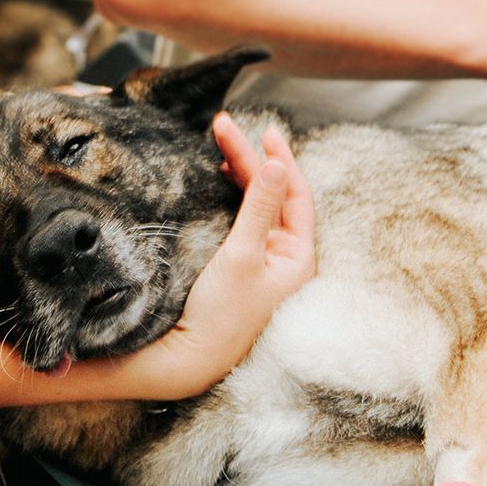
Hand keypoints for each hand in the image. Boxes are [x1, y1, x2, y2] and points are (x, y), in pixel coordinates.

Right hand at [138, 113, 315, 397]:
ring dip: (242, 174)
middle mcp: (285, 258)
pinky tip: (221, 178)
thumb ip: (258, 207)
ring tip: (222, 144)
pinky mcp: (240, 268)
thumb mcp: (241, 255)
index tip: (264, 131)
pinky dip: (233, 196)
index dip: (281, 160)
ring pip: (257, 205)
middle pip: (273, 195)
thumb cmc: (220, 315)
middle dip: (251, 159)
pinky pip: (243, 220)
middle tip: (225, 125)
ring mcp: (263, 263)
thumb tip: (276, 164)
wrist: (188, 359)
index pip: (296, 195)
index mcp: (299, 258)